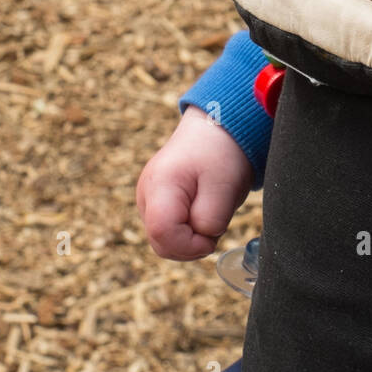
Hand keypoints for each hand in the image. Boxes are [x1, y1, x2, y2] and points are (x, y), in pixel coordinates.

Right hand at [136, 106, 253, 259]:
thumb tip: (201, 239)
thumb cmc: (222, 152)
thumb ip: (210, 220)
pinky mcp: (156, 202)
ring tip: (211, 212)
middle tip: (216, 224)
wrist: (217, 125)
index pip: (163, 234)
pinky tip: (203, 211)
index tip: (214, 236)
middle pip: (161, 243)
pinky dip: (188, 230)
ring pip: (164, 240)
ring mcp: (148, 198)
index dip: (190, 245)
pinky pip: (168, 230)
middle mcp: (146, 194)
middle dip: (191, 245)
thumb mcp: (225, 186)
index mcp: (160, 186)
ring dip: (190, 238)